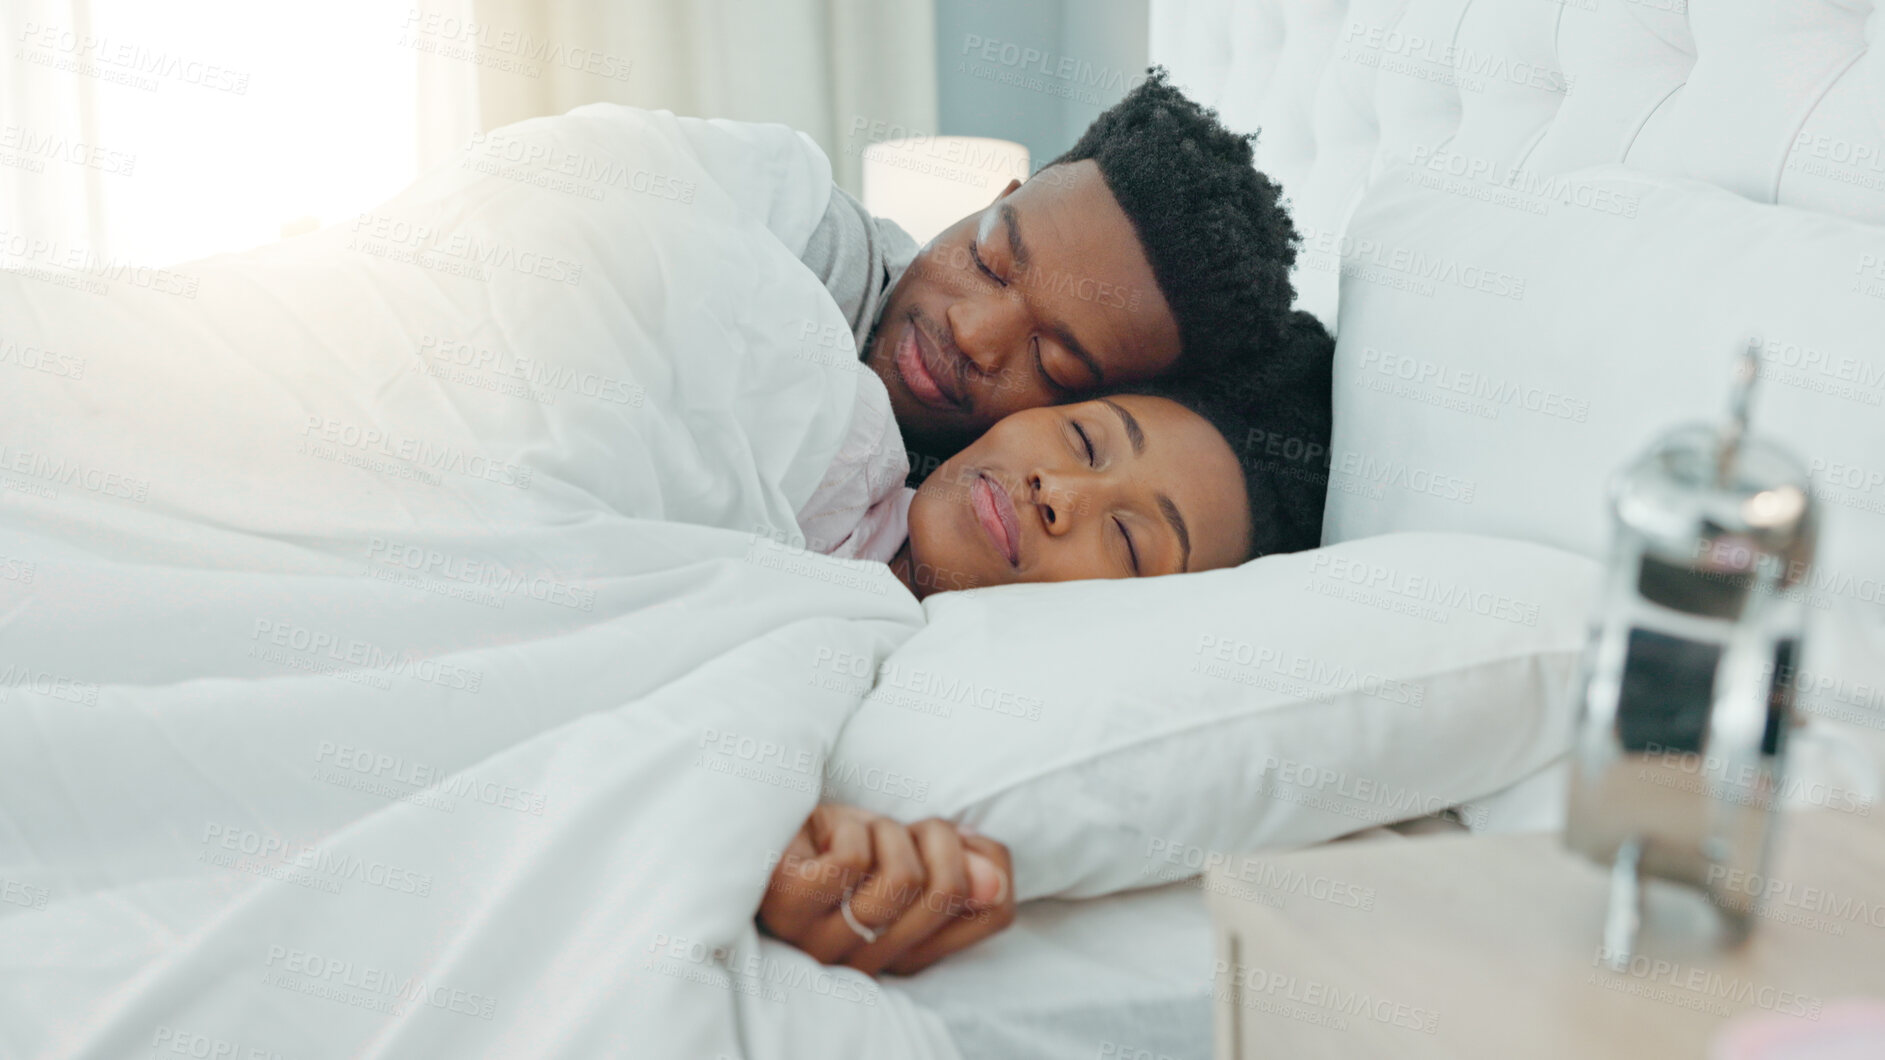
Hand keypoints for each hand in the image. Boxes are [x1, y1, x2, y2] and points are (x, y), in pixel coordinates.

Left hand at [758, 803, 1014, 975]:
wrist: (764, 823)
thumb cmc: (840, 840)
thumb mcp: (915, 847)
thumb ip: (963, 871)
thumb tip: (994, 883)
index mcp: (908, 953)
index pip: (993, 914)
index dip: (990, 861)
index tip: (952, 840)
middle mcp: (870, 961)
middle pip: (950, 891)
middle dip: (934, 837)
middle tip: (898, 831)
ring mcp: (824, 939)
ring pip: (902, 876)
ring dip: (886, 832)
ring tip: (859, 836)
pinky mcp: (791, 905)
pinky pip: (853, 860)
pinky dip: (849, 828)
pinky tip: (825, 836)